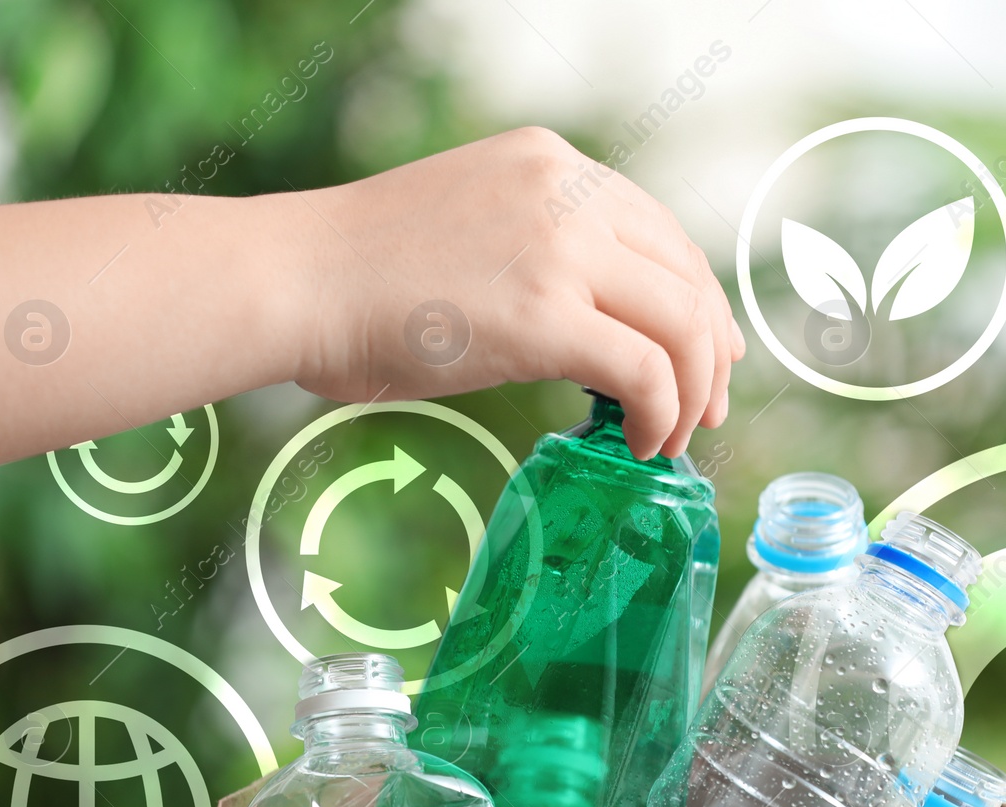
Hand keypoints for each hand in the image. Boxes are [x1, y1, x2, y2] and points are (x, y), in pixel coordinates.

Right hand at [285, 127, 745, 459]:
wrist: (295, 279)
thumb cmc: (359, 274)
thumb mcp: (471, 229)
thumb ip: (538, 253)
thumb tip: (595, 324)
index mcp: (551, 164)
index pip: (660, 232)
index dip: (694, 300)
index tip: (702, 355)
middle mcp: (568, 190)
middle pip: (686, 274)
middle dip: (710, 351)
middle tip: (705, 408)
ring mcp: (560, 246)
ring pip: (682, 322)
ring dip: (692, 391)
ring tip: (673, 436)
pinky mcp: (545, 312)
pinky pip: (645, 370)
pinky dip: (660, 413)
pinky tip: (641, 443)